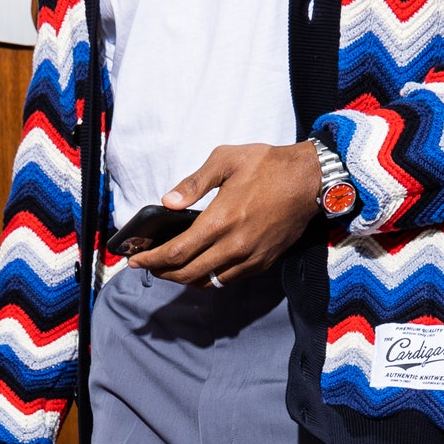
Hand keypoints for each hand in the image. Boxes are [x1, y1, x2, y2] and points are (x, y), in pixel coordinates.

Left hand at [129, 142, 320, 284]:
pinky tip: (202, 266)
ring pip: (209, 282)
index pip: (177, 253)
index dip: (152, 260)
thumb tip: (167, 203)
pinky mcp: (263, 262)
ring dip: (185, 279)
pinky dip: (210, 277)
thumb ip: (193, 184)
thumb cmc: (267, 165)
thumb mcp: (225, 160)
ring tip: (171, 268)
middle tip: (148, 265)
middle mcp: (234, 246)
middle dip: (163, 273)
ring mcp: (250, 258)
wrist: (309, 179)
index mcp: (221, 221)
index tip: (134, 260)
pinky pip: (229, 279)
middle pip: (189, 274)